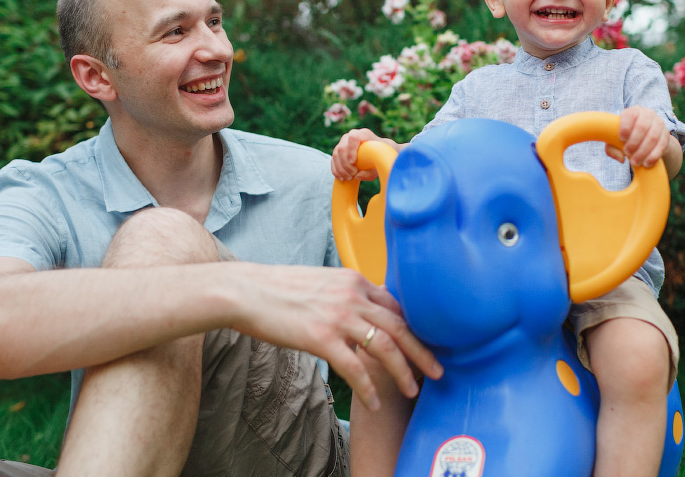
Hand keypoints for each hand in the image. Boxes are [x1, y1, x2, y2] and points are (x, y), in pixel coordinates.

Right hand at [231, 263, 441, 411]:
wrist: (246, 291)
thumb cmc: (278, 289)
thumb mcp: (321, 282)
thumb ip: (345, 293)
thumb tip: (361, 311)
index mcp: (354, 280)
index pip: (396, 304)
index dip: (414, 327)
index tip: (424, 344)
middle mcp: (352, 295)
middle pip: (400, 326)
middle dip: (422, 351)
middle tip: (438, 371)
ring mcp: (338, 316)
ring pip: (385, 347)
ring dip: (403, 372)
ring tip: (411, 390)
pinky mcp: (321, 337)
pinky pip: (355, 368)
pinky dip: (368, 388)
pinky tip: (372, 403)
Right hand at [331, 128, 398, 180]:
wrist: (377, 154)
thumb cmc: (380, 157)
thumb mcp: (379, 164)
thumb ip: (370, 171)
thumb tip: (357, 176)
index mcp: (363, 134)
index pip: (353, 138)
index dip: (351, 150)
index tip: (353, 162)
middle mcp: (350, 136)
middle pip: (342, 148)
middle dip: (345, 164)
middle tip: (353, 175)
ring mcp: (343, 143)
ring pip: (336, 155)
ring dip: (341, 169)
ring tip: (349, 178)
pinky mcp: (338, 151)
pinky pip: (333, 160)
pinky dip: (336, 171)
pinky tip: (341, 178)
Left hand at [605, 106, 670, 168]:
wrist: (646, 138)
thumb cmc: (626, 137)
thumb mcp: (615, 140)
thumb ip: (612, 147)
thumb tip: (620, 158)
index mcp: (633, 111)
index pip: (630, 114)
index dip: (625, 127)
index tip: (621, 139)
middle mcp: (647, 114)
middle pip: (642, 127)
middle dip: (634, 142)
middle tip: (627, 153)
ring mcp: (659, 123)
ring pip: (652, 137)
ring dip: (643, 151)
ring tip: (635, 162)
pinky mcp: (666, 135)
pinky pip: (661, 145)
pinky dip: (653, 156)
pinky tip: (646, 163)